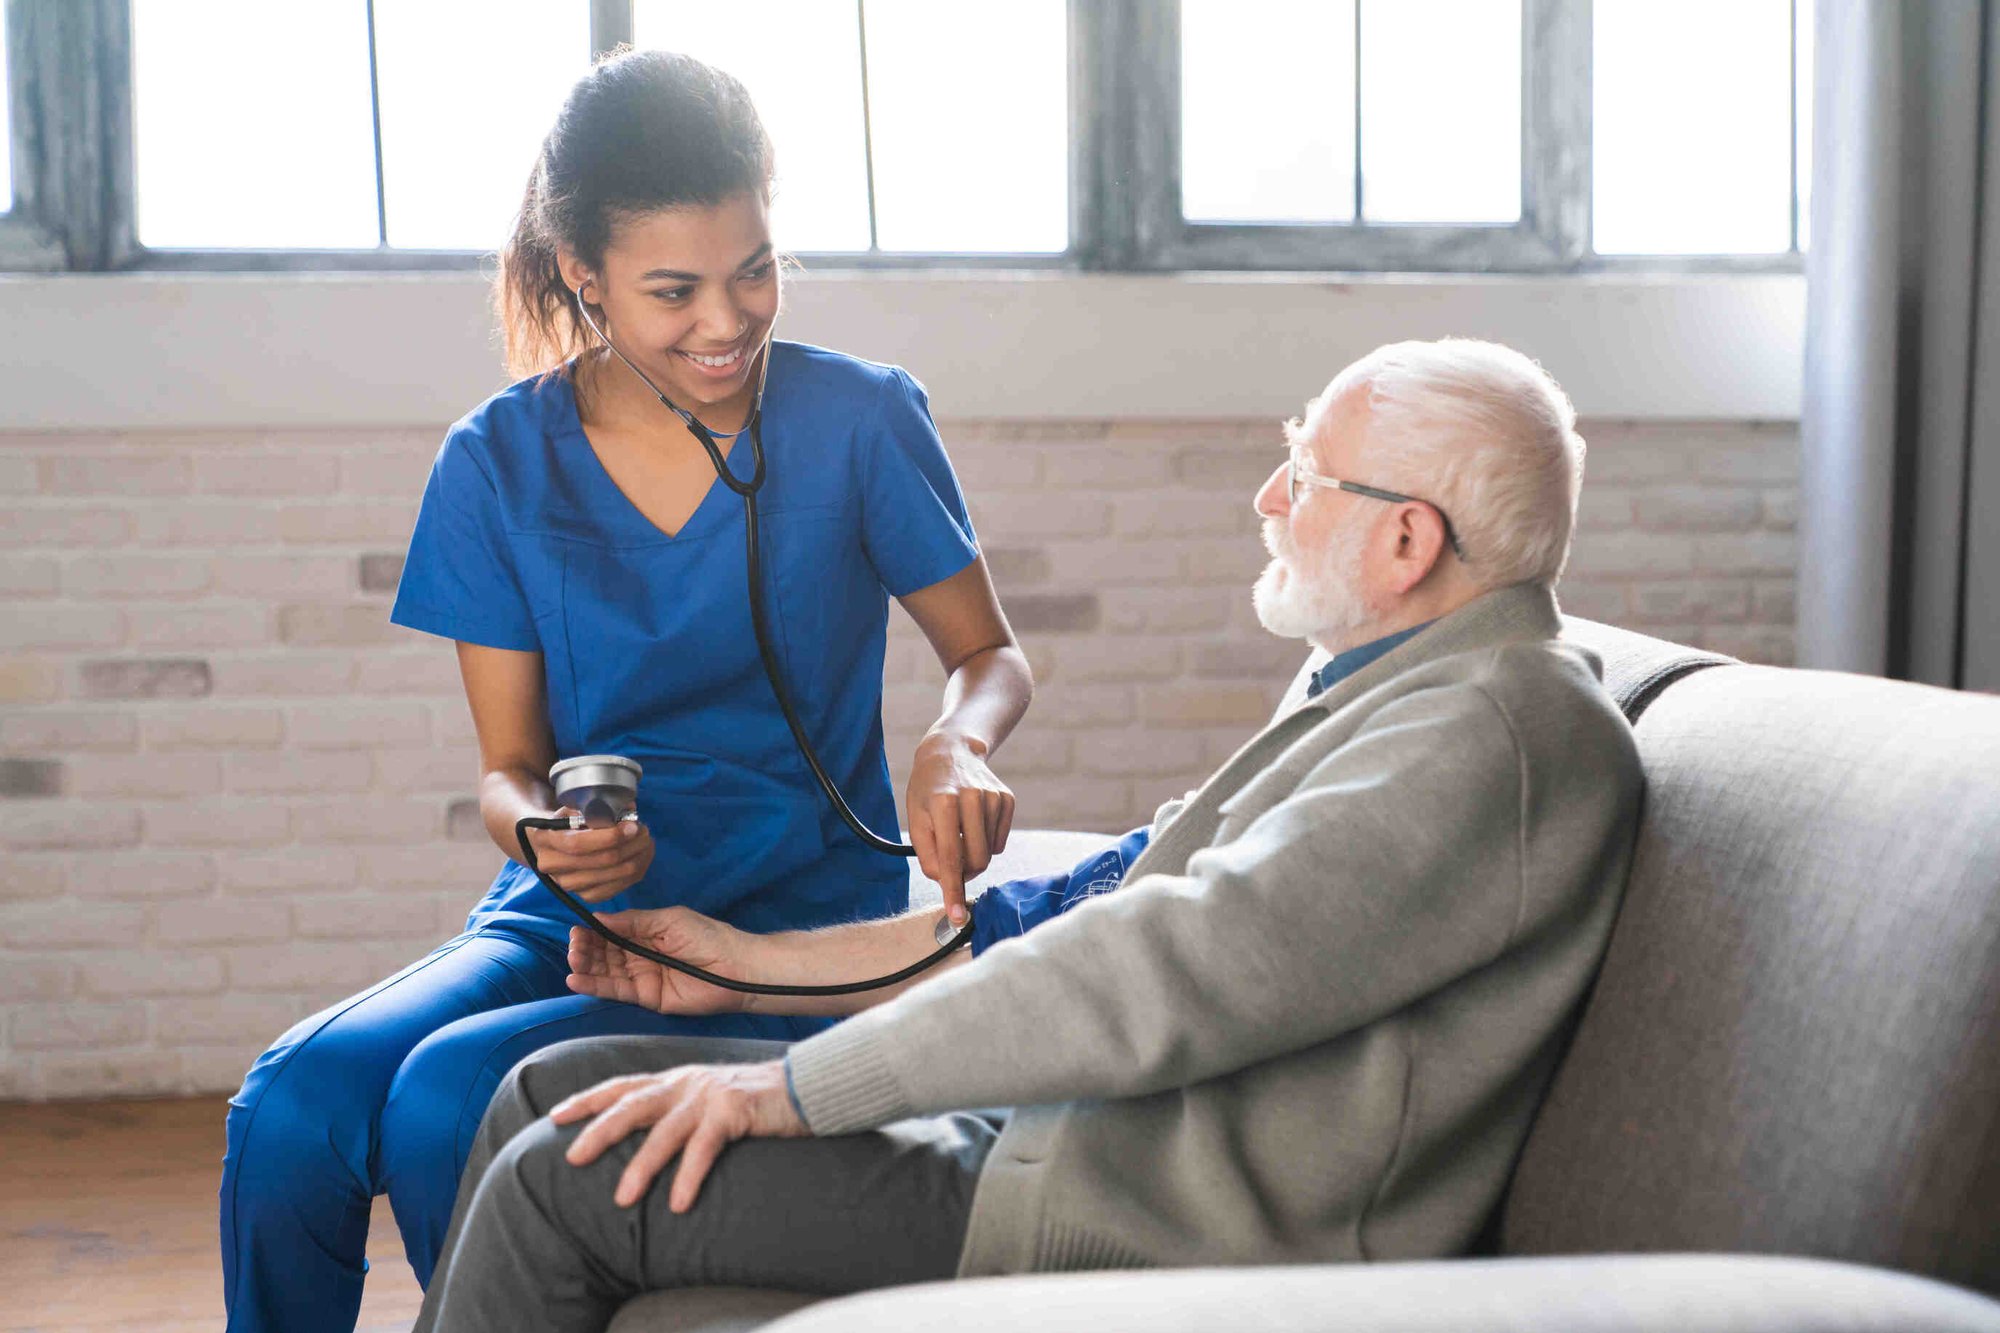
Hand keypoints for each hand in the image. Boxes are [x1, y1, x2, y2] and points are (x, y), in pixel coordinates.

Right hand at [522, 808, 654, 903]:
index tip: (631, 826)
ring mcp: (568, 884)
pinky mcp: (586, 895)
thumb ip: (599, 807)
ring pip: (613, 875)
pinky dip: (635, 872)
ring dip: (637, 857)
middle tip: (643, 831)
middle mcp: (552, 866)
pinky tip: (642, 857)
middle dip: (630, 844)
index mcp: (545, 839)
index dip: (610, 836)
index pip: (579, 844)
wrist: (556, 844)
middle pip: (601, 860)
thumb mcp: (576, 807)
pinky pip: (617, 888)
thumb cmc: (569, 821)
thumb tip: (628, 809)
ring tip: (646, 842)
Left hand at [551, 1060, 806, 1211]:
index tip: (554, 1115)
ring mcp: (710, 1094)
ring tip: (622, 1199)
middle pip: (632, 1104)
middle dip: (599, 1130)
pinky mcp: (735, 1109)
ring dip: (641, 1166)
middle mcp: (687, 1083)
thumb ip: (679, 1113)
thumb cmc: (757, 1102)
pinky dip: (688, 1176)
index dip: (588, 1099)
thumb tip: (646, 1142)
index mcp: (678, 1080)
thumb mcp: (709, 1101)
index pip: (623, 1085)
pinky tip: (677, 1203)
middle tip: (571, 1157)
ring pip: (664, 1131)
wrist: (806, 1086)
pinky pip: (705, 1147)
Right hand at [565, 907, 752, 1015]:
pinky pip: (615, 991)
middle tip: (574, 947)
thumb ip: (634, 921)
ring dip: (585, 967)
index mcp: (646, 932)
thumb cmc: (706, 937)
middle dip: (585, 949)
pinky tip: (575, 980)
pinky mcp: (646, 998)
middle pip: (604, 953)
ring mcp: (641, 976)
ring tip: (572, 961)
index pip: (611, 932)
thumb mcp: (668, 920)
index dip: (592, 932)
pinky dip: (594, 986)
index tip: (576, 930)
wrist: (734, 968)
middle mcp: (640, 954)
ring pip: (606, 972)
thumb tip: (599, 918)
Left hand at [905, 731, 1014, 926]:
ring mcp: (993, 797)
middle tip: (950, 862)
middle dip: (963, 871)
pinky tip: (974, 823)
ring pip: (989, 853)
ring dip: (973, 854)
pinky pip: (1000, 842)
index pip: (950, 858)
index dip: (953, 890)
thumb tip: (947, 883)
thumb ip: (928, 855)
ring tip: (960, 833)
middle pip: (976, 861)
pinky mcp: (1007, 799)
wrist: (950, 752)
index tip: (956, 917)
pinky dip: (986, 842)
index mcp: (944, 803)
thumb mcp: (916, 819)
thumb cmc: (928, 790)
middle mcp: (972, 798)